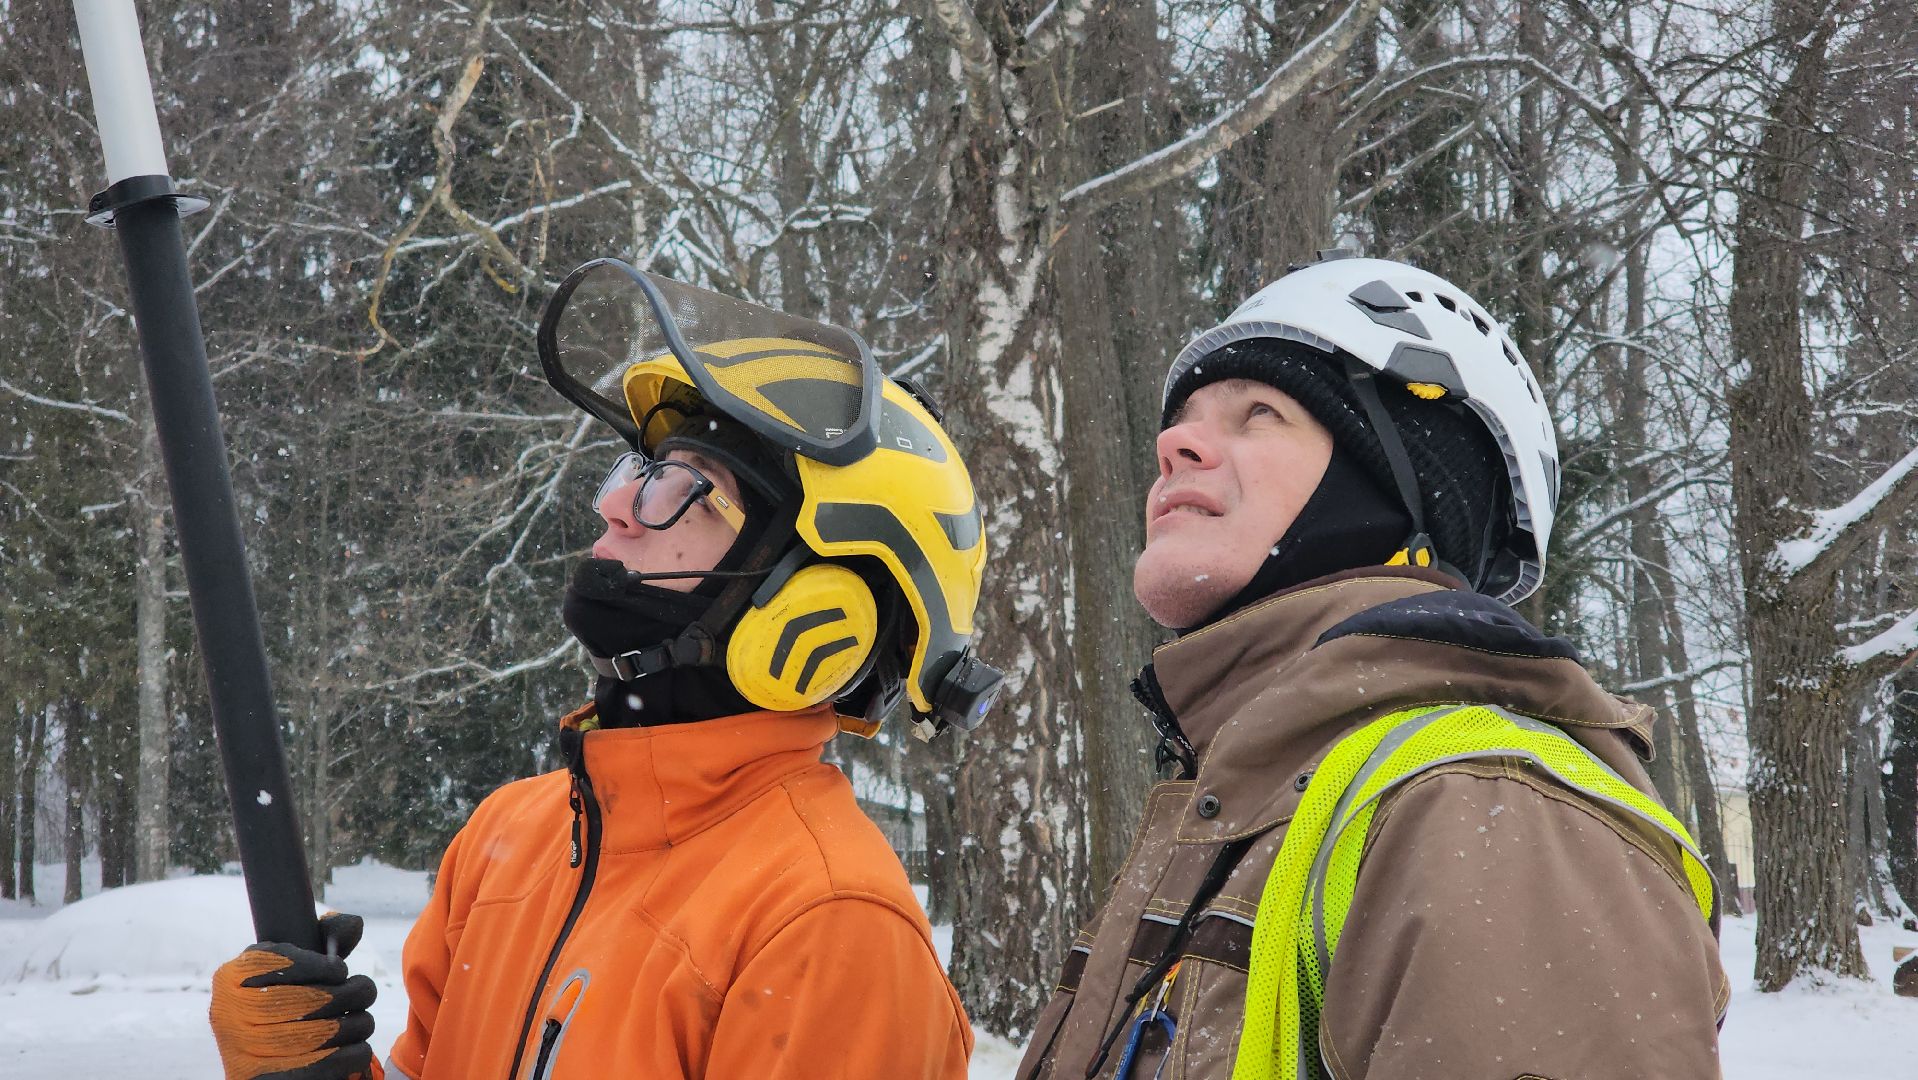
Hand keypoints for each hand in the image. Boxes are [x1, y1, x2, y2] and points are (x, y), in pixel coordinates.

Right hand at [209, 911, 378, 1079]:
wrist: (262, 1063)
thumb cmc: (283, 1002)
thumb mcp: (291, 966)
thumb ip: (322, 938)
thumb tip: (352, 924)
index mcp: (233, 977)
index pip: (287, 960)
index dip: (326, 965)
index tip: (338, 970)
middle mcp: (231, 1013)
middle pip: (316, 997)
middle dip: (354, 992)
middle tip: (361, 992)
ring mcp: (247, 1051)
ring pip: (332, 1030)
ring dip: (359, 1022)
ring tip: (358, 1019)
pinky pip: (334, 1061)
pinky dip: (355, 1052)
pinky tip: (353, 1046)